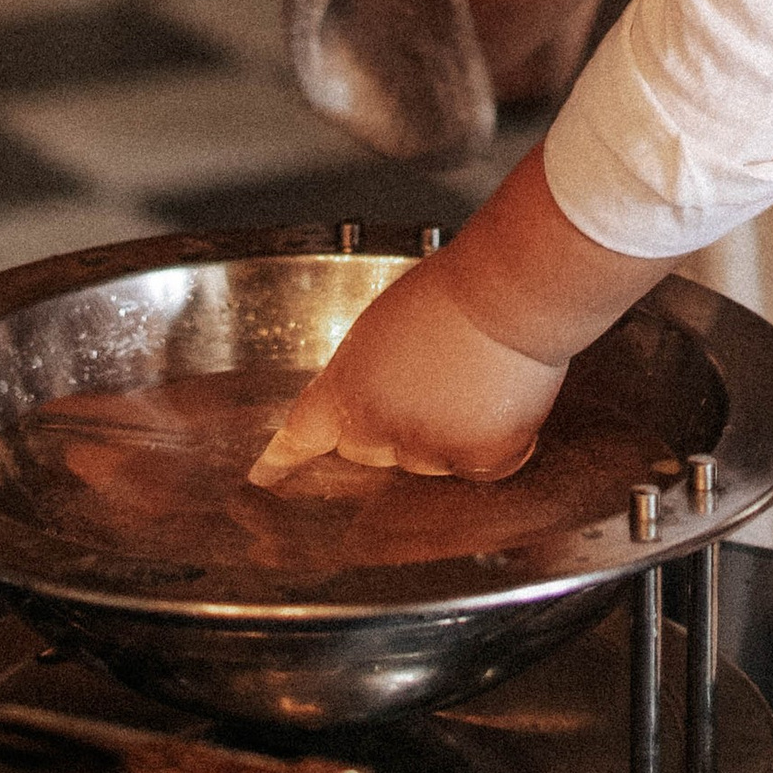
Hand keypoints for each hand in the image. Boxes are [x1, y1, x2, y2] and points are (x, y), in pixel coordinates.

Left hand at [248, 253, 565, 487]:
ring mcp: (430, 449)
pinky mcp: (479, 459)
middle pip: (372, 453)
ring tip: (472, 383)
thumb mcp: (380, 328)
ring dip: (445, 437)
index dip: (281, 463)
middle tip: (429, 386)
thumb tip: (376, 396)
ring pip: (430, 463)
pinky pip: (480, 467)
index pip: (300, 437)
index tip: (263, 480)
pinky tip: (500, 401)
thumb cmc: (452, 293)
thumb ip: (366, 373)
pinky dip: (494, 443)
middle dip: (392, 430)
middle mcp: (380, 428)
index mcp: (347, 390)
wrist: (509, 292)